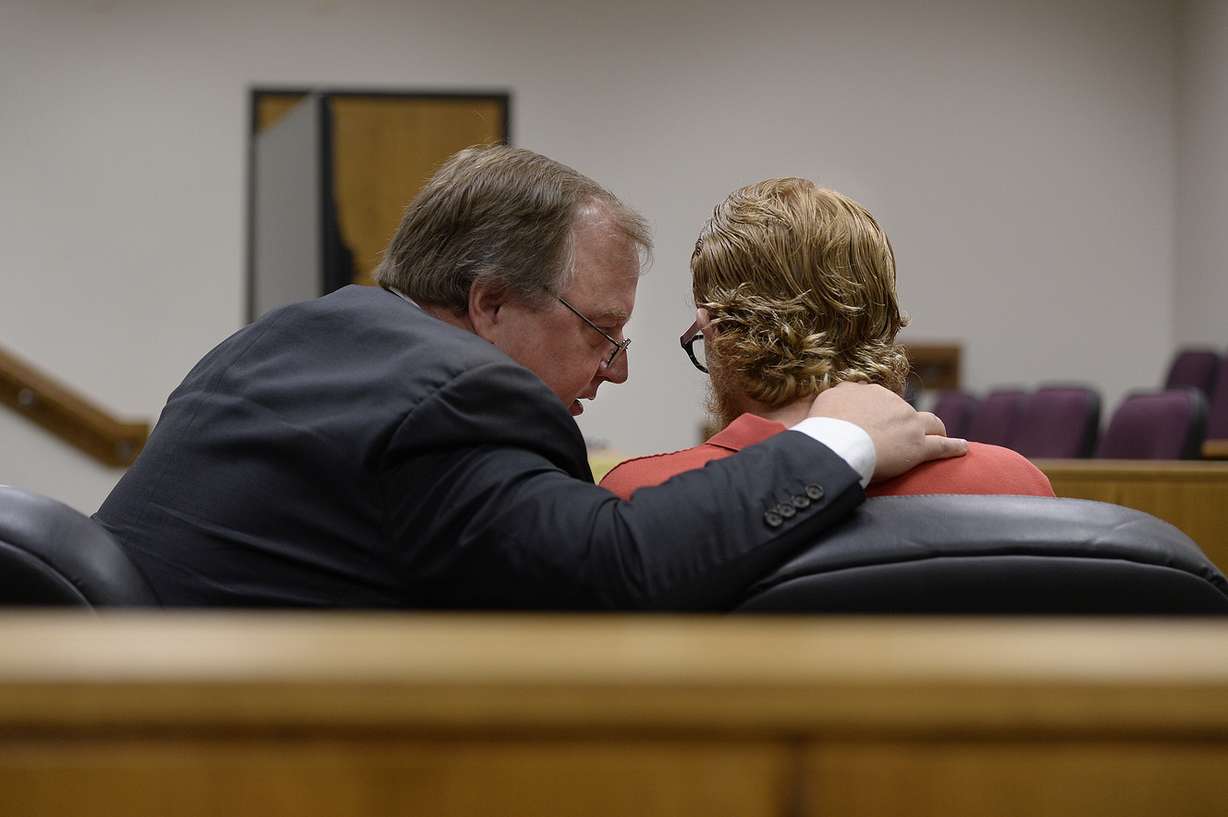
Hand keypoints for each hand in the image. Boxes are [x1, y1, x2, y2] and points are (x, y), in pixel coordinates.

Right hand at [808, 383, 966, 480]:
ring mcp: (909, 424)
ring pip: (931, 423)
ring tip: (938, 436)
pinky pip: (943, 447)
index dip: (879, 413)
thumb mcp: (824, 401)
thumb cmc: (826, 426)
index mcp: (870, 392)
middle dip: (908, 420)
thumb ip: (836, 397)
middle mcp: (893, 403)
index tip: (874, 423)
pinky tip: (963, 448)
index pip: (879, 400)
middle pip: (906, 410)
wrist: (840, 444)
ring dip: (935, 429)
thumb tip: (839, 397)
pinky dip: (954, 447)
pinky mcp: (919, 447)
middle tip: (903, 434)